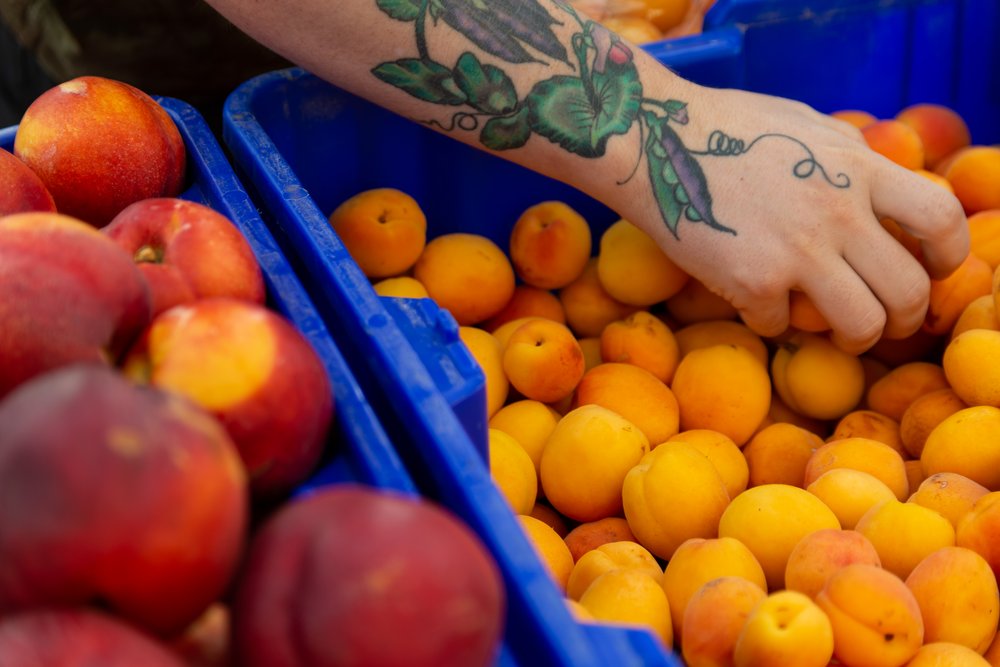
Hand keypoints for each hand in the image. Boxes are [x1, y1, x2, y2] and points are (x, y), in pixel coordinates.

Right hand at [624, 87, 968, 353]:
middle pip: (909, 290)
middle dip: (904, 320)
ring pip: (860, 324)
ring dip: (855, 339)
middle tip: (885, 323)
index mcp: (858, 168)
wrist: (656, 140)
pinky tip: (756, 304)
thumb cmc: (724, 127)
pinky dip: (771, 323)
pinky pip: (780, 326)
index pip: (941, 219)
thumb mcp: (806, 125)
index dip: (949, 256)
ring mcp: (797, 251)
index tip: (932, 271)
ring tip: (836, 334)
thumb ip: (848, 159)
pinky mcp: (752, 281)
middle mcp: (839, 212)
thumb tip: (878, 191)